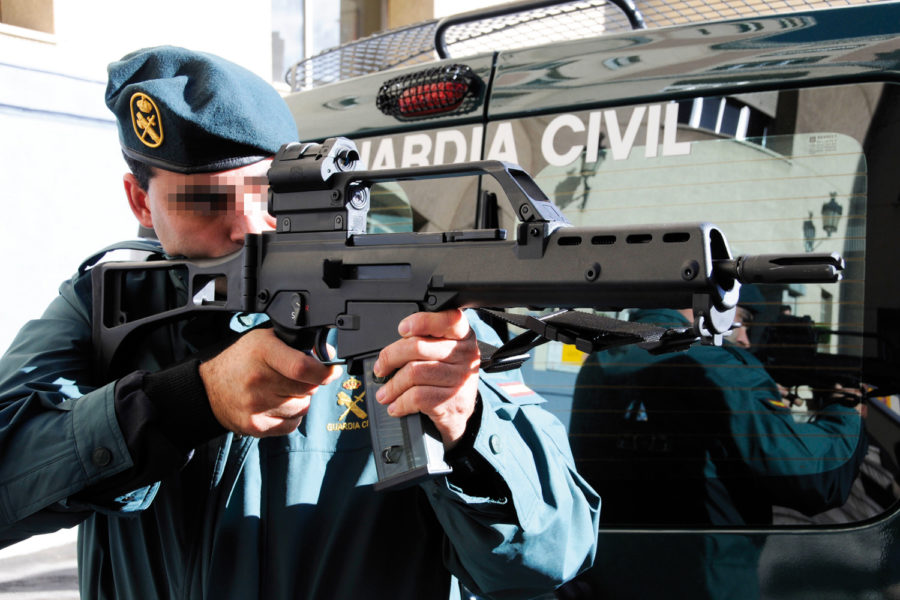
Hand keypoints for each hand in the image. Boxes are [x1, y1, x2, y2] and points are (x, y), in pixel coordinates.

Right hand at [199, 328, 341, 436]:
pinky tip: (276, 404)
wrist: (208, 386)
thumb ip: (295, 343)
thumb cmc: (242, 359)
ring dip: (300, 399)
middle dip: (311, 382)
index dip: (324, 371)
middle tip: (299, 376)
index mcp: (263, 352)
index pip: (302, 367)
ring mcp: (256, 405)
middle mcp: (258, 380)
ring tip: (282, 389)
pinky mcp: (256, 426)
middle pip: (308, 388)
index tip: (333, 370)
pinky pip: (292, 424)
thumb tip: (327, 351)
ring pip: (302, 407)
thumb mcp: (265, 338)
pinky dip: (291, 415)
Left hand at [372, 309, 479, 449]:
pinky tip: (396, 406)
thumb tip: (390, 352)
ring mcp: (460, 380)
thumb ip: (423, 342)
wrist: (459, 413)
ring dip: (392, 385)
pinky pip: (416, 397)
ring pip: (413, 373)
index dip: (422, 321)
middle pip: (418, 347)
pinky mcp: (451, 402)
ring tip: (384, 393)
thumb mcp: (442, 352)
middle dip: (390, 357)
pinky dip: (400, 403)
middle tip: (380, 368)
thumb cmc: (445, 377)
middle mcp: (465, 355)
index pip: (447, 320)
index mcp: (462, 336)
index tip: (402, 329)